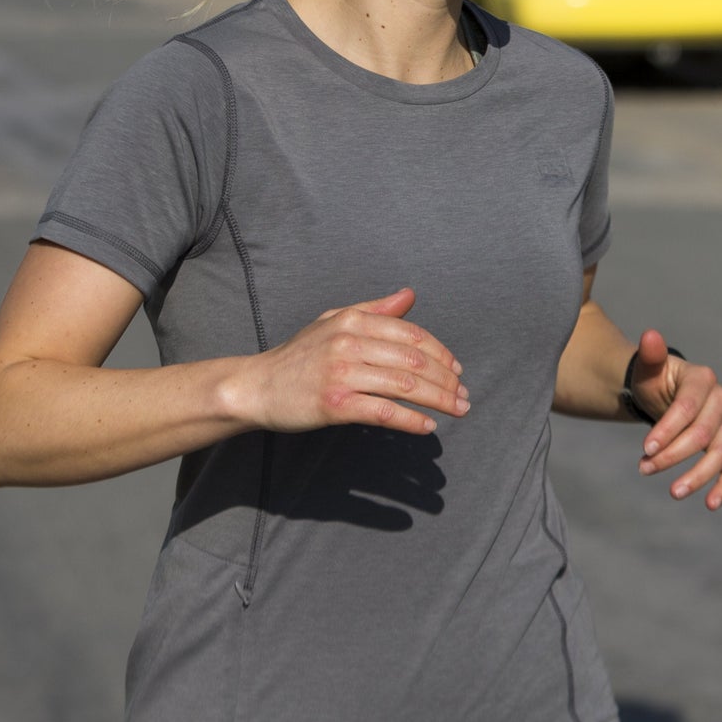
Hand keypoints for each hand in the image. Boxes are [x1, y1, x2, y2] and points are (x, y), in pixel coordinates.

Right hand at [233, 288, 467, 436]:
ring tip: (457, 410)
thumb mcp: (334, 321)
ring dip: (438, 400)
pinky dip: (411, 420)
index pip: (412, 334)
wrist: (258, 386)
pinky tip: (427, 426)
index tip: (457, 370)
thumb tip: (410, 296)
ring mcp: (341, 373)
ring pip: (404, 384)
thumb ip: (374, 309)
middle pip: (414, 360)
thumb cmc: (299, 355)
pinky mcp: (335, 404)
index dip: (441, 353)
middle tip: (464, 395)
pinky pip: (383, 411)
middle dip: (446, 379)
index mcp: (353, 320)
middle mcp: (349, 342)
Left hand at [627, 330, 721, 509]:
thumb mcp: (647, 369)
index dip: (667, 430)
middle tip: (644, 469)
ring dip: (698, 475)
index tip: (644, 450)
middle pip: (704, 434)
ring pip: (721, 454)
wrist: (668, 395)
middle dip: (674, 455)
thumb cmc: (655, 381)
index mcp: (703, 379)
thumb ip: (650, 355)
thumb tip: (649, 336)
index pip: (688, 408)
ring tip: (673, 492)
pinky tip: (710, 503)